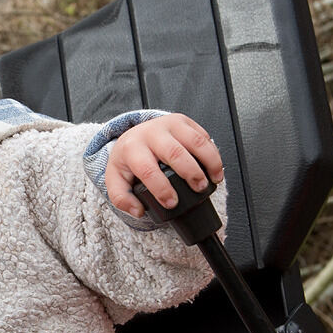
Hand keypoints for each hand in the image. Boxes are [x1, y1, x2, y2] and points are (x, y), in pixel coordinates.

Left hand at [105, 114, 223, 217]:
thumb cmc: (128, 160)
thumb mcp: (116, 180)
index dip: (162, 189)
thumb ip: (121, 199)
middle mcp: (151, 133)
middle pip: (174, 152)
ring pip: (194, 140)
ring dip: (209, 161)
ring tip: (215, 179)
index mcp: (132, 148)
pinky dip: (213, 152)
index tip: (172, 203)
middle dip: (191, 173)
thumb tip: (137, 211)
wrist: (133, 135)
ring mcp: (168, 124)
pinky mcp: (183, 121)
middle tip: (199, 189)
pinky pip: (202, 134)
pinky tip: (215, 167)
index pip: (148, 170)